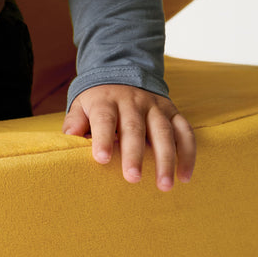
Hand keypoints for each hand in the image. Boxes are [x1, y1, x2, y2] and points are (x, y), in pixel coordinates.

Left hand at [63, 84, 195, 190]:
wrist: (123, 72)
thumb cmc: (99, 101)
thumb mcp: (82, 105)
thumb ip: (75, 121)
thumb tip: (70, 138)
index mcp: (106, 101)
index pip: (104, 118)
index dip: (102, 137)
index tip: (101, 158)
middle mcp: (133, 101)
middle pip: (134, 127)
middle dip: (134, 153)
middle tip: (133, 178)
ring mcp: (155, 106)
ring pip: (163, 131)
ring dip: (165, 159)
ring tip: (164, 185)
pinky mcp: (173, 112)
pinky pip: (185, 132)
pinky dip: (187, 154)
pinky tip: (185, 176)